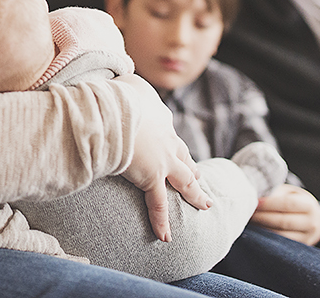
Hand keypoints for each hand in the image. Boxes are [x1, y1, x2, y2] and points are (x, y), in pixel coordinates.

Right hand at [119, 76, 210, 241]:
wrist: (116, 111)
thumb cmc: (114, 94)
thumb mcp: (123, 82)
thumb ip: (123, 85)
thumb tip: (116, 82)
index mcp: (159, 114)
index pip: (166, 128)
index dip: (167, 136)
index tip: (166, 140)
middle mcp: (167, 138)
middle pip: (183, 155)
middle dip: (191, 166)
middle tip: (198, 175)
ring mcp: (163, 160)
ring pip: (184, 180)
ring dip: (195, 193)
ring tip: (205, 204)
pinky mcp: (152, 178)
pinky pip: (158, 205)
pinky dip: (161, 222)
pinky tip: (166, 237)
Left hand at [250, 184, 319, 244]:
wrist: (308, 217)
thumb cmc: (291, 200)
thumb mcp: (287, 193)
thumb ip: (274, 193)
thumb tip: (255, 195)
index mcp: (309, 204)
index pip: (288, 204)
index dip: (269, 203)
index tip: (254, 202)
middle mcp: (312, 223)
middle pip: (284, 221)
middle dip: (262, 217)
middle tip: (246, 213)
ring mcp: (307, 238)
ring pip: (281, 235)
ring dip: (262, 229)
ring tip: (248, 222)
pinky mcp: (300, 248)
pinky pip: (281, 245)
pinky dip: (266, 238)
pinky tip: (256, 232)